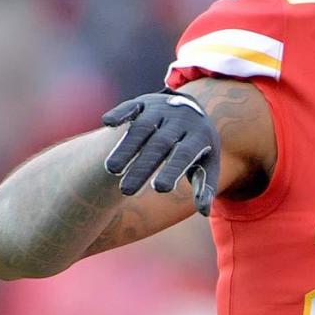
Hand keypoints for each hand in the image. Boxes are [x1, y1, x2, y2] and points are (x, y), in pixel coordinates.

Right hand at [101, 88, 220, 214]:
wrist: (193, 111)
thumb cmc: (197, 148)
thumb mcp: (206, 165)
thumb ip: (205, 187)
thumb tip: (205, 212)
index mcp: (199, 136)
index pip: (184, 154)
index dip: (172, 170)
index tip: (160, 189)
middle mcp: (181, 119)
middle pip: (160, 144)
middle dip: (143, 167)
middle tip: (127, 191)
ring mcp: (162, 109)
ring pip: (142, 127)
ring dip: (125, 147)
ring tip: (111, 170)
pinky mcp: (144, 102)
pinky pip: (131, 106)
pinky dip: (119, 113)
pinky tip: (107, 123)